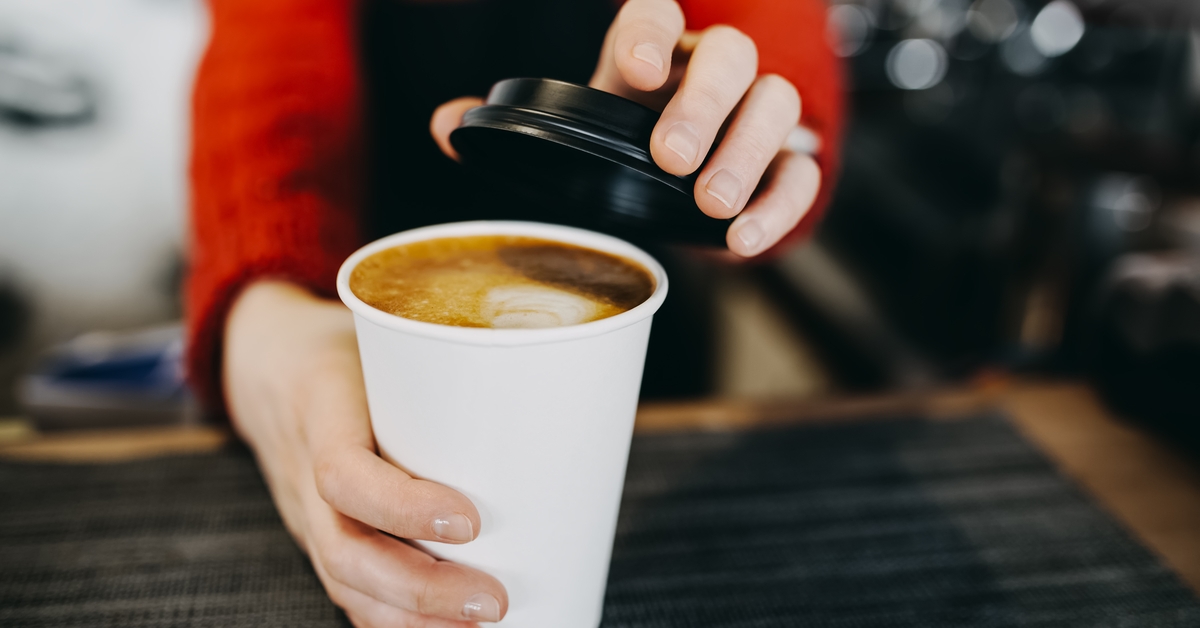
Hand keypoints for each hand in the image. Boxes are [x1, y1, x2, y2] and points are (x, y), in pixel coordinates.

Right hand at [224, 281, 507, 626]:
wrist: (267, 362)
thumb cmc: (347, 344)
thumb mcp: (384, 331)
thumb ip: (450, 357)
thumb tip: (551, 384)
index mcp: (321, 407)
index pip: (342, 473)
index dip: (402, 508)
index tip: (471, 521)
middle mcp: (302, 470)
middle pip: (344, 551)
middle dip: (421, 589)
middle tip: (493, 601)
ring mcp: (304, 511)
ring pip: (343, 582)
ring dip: (413, 617)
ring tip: (479, 625)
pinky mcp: (319, 534)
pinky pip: (347, 587)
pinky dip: (394, 620)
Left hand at [430, 0, 820, 256]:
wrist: (680, 186)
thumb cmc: (624, 148)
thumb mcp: (571, 134)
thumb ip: (514, 129)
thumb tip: (447, 127)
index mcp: (652, 53)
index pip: (656, 15)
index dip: (648, 33)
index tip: (632, 69)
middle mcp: (709, 72)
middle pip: (730, 56)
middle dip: (703, 104)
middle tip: (671, 157)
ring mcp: (754, 114)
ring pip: (778, 104)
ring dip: (748, 151)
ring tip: (712, 203)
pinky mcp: (785, 164)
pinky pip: (803, 172)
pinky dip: (780, 204)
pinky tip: (743, 237)